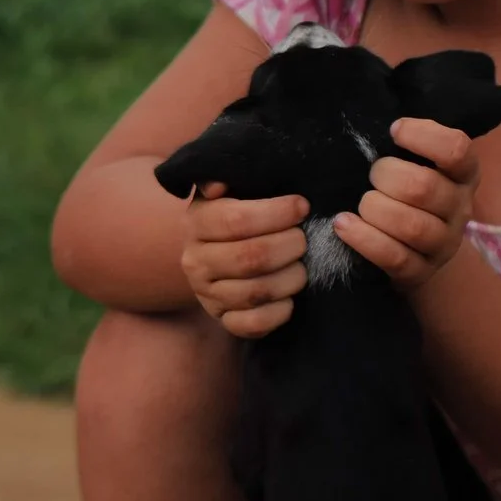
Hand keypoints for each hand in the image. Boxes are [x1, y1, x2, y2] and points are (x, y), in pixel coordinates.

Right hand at [179, 179, 309, 339]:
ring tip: (302, 265)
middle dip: (289, 246)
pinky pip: (253, 325)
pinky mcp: (224, 320)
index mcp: (197, 222)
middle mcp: (195, 261)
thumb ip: (229, 175)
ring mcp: (207, 295)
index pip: (236, 220)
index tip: (302, 206)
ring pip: (256, 292)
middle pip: (251, 258)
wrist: (217, 254)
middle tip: (304, 238)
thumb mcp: (233, 187)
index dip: (276, 213)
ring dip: (291, 278)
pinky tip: (290, 296)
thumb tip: (217, 185)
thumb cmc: (238, 212)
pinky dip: (279, 312)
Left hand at [336, 117, 477, 290]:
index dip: (423, 136)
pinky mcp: (421, 271)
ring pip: (411, 226)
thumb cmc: (409, 191)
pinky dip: (364, 239)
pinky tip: (343, 224)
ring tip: (359, 204)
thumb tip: (387, 114)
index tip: (394, 131)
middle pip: (424, 188)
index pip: (457, 149)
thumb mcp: (418, 162)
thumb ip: (409, 139)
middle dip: (386, 176)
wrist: (419, 250)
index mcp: (464, 174)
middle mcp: (460, 208)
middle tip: (372, 175)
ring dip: (375, 209)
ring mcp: (443, 243)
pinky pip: (394, 257)